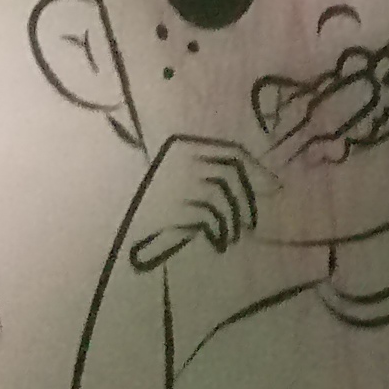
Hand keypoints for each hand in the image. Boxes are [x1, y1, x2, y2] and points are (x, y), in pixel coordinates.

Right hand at [122, 136, 261, 270]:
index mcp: (182, 146)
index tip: (274, 188)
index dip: (257, 171)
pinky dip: (219, 231)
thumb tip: (272, 185)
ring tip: (230, 237)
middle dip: (247, 200)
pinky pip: (209, 217)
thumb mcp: (185, 185)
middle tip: (250, 223)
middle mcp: (178, 159)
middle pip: (231, 175)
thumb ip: (220, 179)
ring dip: (233, 221)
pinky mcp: (170, 207)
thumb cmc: (156, 209)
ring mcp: (173, 182)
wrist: (114, 231)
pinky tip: (217, 241)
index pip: (232, 153)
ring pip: (222, 197)